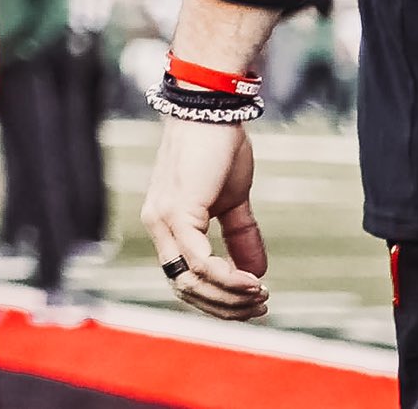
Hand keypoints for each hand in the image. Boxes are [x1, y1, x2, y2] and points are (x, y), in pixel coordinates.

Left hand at [141, 115, 269, 319]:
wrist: (212, 110)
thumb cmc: (219, 150)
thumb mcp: (233, 202)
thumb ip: (241, 237)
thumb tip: (255, 276)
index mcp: (166, 226)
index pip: (184, 280)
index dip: (218, 300)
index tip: (254, 302)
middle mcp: (156, 226)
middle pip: (185, 289)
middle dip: (226, 306)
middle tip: (261, 304)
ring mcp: (163, 219)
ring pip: (191, 281)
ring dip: (230, 297)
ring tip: (260, 293)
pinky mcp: (178, 211)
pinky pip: (199, 262)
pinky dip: (227, 278)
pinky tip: (251, 281)